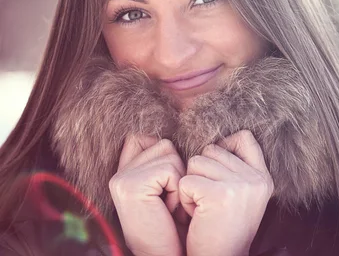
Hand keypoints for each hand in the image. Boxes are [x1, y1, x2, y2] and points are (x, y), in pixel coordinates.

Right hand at [109, 136, 186, 255]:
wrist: (167, 255)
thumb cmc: (175, 226)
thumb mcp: (167, 188)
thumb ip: (161, 162)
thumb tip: (171, 135)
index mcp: (124, 172)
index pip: (142, 137)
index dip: (165, 155)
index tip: (168, 184)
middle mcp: (119, 174)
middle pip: (164, 144)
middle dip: (177, 171)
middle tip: (169, 202)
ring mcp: (122, 179)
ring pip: (170, 154)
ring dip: (179, 181)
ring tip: (169, 207)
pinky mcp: (131, 186)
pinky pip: (171, 170)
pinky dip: (177, 191)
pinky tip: (167, 211)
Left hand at [180, 130, 273, 255]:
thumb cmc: (224, 230)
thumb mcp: (243, 196)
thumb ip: (237, 168)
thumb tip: (216, 141)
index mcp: (264, 178)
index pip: (245, 137)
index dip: (224, 146)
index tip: (216, 170)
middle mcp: (255, 179)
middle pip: (212, 149)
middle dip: (202, 172)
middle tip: (209, 200)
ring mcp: (239, 185)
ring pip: (196, 162)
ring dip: (192, 185)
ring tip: (203, 208)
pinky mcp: (219, 194)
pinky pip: (186, 181)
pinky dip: (183, 199)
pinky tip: (196, 215)